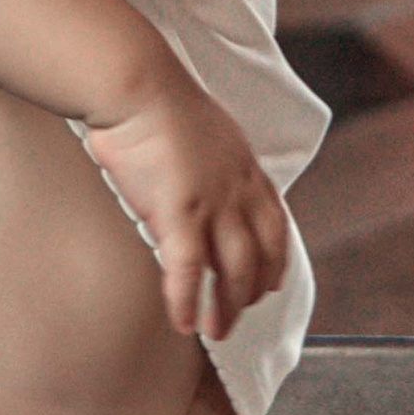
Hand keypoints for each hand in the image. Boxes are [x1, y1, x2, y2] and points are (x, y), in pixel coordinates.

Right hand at [84, 75, 288, 337]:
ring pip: (235, 269)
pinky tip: (183, 322)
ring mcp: (214, 201)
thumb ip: (206, 161)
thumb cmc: (154, 101)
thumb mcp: (200, 131)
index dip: (274, 259)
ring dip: (228, 307)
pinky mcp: (181, 211)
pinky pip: (191, 269)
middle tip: (237, 317)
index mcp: (246, 167)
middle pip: (261, 255)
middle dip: (252, 293)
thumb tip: (191, 177)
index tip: (270, 283)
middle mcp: (239, 189)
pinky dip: (189, 299)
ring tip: (216, 331)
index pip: (275, 224)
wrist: (138, 83)